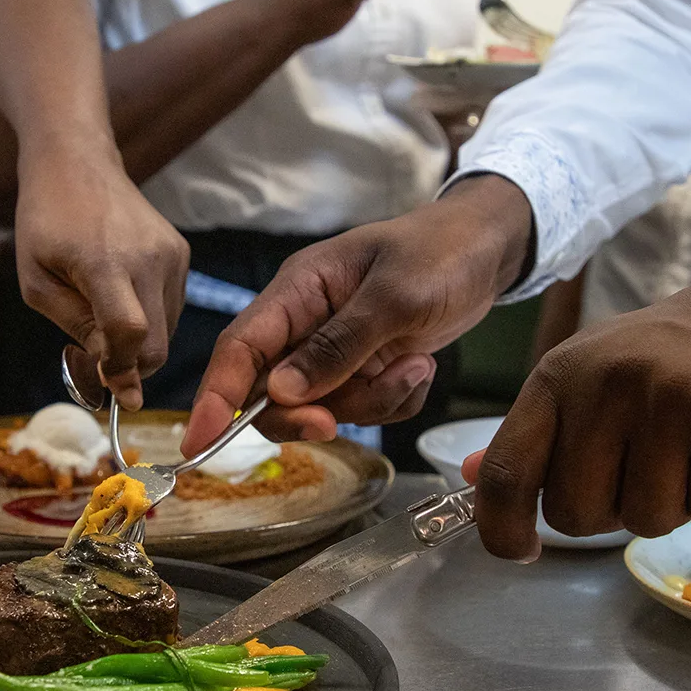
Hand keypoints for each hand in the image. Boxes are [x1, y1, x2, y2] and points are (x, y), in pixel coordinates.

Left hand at [13, 144, 188, 409]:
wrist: (76, 163)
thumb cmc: (45, 222)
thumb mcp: (36, 282)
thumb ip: (75, 326)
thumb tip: (112, 371)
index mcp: (104, 262)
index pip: (130, 333)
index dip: (122, 371)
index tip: (115, 394)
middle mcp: (149, 259)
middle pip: (156, 344)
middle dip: (130, 366)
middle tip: (97, 360)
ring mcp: (171, 255)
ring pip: (168, 331)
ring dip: (138, 341)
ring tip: (102, 313)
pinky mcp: (181, 253)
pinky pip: (172, 308)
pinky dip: (149, 318)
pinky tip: (121, 294)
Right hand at [182, 175, 532, 455]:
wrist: (490, 248)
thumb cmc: (442, 252)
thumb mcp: (395, 296)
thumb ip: (338, 345)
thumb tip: (279, 393)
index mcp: (298, 291)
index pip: (240, 349)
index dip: (215, 397)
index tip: (200, 442)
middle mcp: (307, 324)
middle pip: (275, 393)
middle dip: (312, 413)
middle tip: (338, 423)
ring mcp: (337, 350)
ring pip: (327, 408)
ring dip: (373, 402)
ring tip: (416, 364)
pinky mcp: (368, 368)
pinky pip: (366, 410)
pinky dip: (395, 401)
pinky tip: (422, 365)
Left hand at [464, 243, 690, 559]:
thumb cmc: (677, 355)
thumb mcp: (593, 375)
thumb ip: (536, 433)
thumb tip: (469, 479)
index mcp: (559, 374)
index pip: (505, 471)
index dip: (502, 528)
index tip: (523, 551)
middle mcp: (606, 383)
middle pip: (576, 514)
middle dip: (610, 514)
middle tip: (646, 468)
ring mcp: (669, 399)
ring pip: (646, 521)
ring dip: (674, 504)